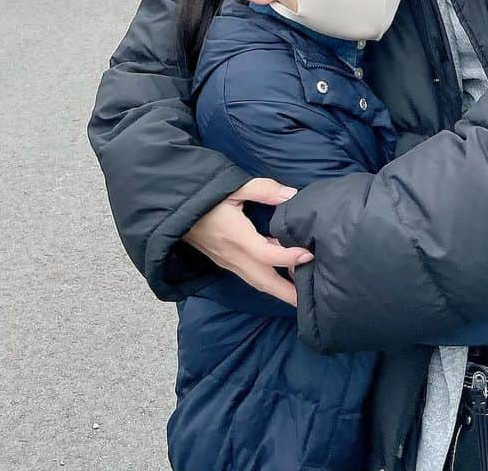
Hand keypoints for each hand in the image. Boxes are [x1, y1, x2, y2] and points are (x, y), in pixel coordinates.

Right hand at [182, 178, 313, 305]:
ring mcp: (227, 261)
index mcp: (235, 236)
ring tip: (301, 294)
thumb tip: (291, 195)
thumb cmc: (205, 197)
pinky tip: (282, 275)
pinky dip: (267, 280)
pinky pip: (250, 275)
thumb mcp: (232, 186)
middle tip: (312, 301)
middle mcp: (232, 255)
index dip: (288, 257)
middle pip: (263, 281)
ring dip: (279, 290)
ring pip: (257, 281)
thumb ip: (263, 189)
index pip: (265, 254)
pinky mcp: (225, 262)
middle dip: (287, 293)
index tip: (309, 254)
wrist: (175, 210)